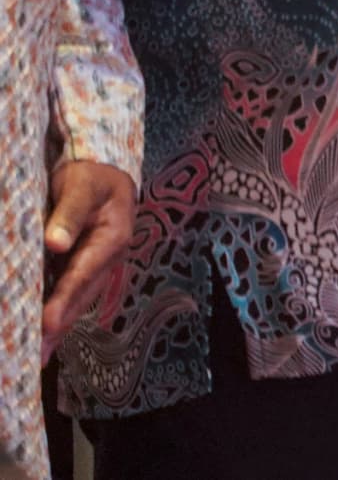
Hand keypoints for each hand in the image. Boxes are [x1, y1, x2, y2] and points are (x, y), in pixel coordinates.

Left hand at [41, 160, 133, 359]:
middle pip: (81, 296)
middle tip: (36, 354)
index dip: (63, 300)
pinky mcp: (84, 268)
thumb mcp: (81, 185)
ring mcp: (97, 265)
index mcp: (112, 238)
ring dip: (57, 327)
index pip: (82, 274)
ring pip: (76, 300)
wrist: (104, 172)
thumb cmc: (91, 176)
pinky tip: (42, 332)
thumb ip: (69, 213)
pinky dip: (56, 313)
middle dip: (59, 326)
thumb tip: (55, 243)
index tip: (46, 325)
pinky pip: (69, 294)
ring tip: (37, 354)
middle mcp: (108, 257)